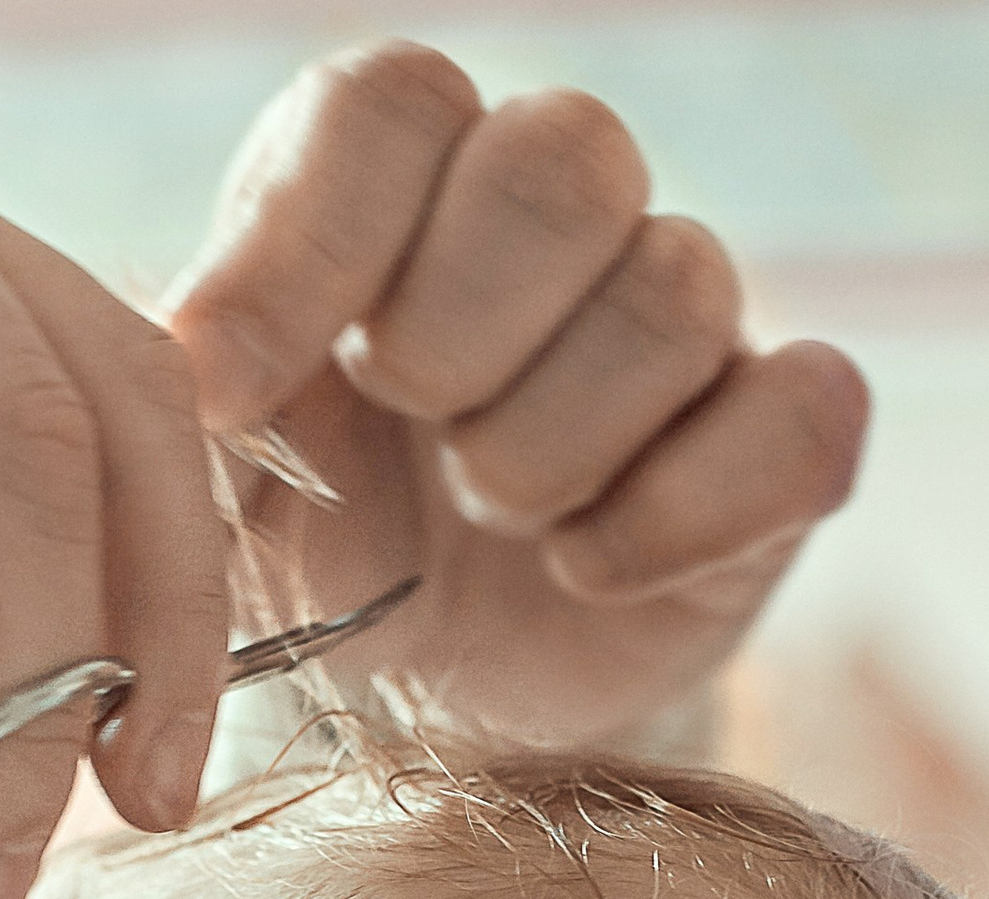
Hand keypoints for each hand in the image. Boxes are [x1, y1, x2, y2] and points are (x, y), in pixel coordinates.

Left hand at [165, 44, 867, 756]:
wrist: (436, 704)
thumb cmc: (323, 559)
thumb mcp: (217, 488)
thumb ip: (186, 407)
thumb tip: (184, 358)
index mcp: (401, 185)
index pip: (391, 104)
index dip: (308, 242)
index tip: (224, 387)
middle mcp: (558, 220)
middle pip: (563, 156)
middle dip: (453, 332)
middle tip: (403, 432)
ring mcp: (686, 326)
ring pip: (677, 290)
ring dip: (547, 448)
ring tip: (485, 520)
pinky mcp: (778, 444)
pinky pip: (804, 419)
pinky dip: (681, 515)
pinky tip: (587, 570)